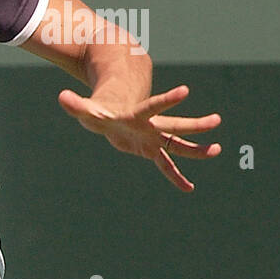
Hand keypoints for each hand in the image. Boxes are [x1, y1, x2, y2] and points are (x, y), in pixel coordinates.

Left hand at [57, 84, 221, 191]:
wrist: (109, 114)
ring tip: (217, 150)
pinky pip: (166, 166)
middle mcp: (151, 126)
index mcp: (137, 114)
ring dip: (196, 150)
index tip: (185, 90)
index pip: (153, 106)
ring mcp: (154, 138)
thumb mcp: (86, 109)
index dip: (167, 100)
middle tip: (216, 120)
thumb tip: (62, 98)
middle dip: (194, 124)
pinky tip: (189, 188)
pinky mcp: (151, 151)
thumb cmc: (99, 110)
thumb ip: (76, 105)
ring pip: (178, 145)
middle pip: (175, 125)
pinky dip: (176, 177)